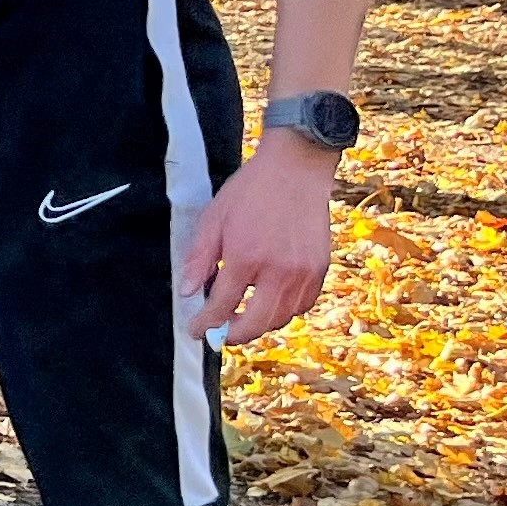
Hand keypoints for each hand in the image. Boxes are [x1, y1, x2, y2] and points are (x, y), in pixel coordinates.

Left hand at [183, 138, 335, 345]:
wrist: (296, 170)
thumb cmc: (250, 192)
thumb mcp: (213, 219)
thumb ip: (199, 259)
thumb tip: (187, 292)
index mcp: (246, 257)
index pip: (221, 306)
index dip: (205, 323)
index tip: (195, 330)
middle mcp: (278, 271)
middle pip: (255, 323)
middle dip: (232, 335)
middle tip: (218, 334)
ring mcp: (303, 273)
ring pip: (280, 318)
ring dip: (258, 324)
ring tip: (241, 318)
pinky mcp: (320, 269)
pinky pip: (302, 306)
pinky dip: (283, 312)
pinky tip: (268, 304)